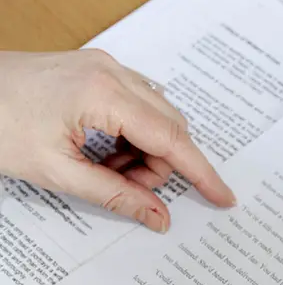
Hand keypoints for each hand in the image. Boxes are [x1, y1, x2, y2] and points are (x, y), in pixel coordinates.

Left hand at [0, 50, 234, 231]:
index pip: (172, 140)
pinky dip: (131, 135)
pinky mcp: (97, 70)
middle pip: (170, 128)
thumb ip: (116, 197)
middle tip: (130, 189)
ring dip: (145, 152)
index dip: (201, 173)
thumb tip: (159, 217)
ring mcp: (105, 67)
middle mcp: (113, 73)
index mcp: (104, 94)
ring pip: (157, 117)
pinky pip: (137, 106)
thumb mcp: (56, 172)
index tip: (223, 197)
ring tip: (107, 169)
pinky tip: (103, 150)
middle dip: (161, 166)